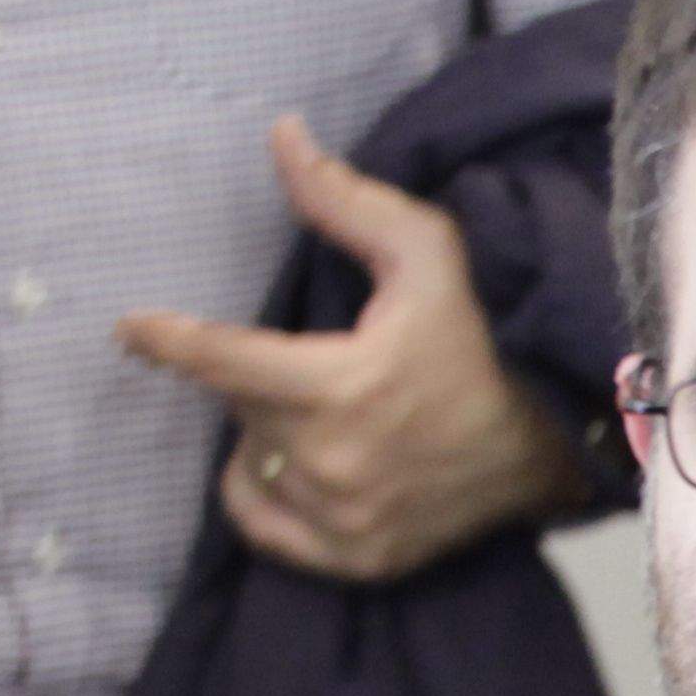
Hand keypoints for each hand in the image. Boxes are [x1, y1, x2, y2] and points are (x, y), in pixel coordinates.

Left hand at [119, 116, 575, 586]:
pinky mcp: (359, 560)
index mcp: (338, 386)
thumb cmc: (491, 339)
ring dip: (266, 437)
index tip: (132, 329)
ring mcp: (344, 520)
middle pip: (240, 409)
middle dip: (258, 378)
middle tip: (310, 361)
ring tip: (315, 417)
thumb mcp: (428, 254)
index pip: (217, 360)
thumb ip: (345, 201)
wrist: (563, 439)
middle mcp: (331, 463)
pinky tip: (300, 472)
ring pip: (251, 467)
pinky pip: (271, 531)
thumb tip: (281, 135)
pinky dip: (270, 499)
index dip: (166, 339)